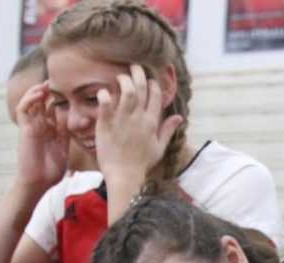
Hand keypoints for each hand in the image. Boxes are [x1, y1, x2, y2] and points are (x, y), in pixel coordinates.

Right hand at [14, 82, 68, 189]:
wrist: (39, 181)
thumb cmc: (51, 170)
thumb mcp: (63, 148)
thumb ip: (66, 134)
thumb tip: (75, 121)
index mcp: (52, 130)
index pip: (55, 110)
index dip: (61, 100)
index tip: (73, 91)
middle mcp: (41, 126)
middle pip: (43, 103)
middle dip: (49, 92)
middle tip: (58, 81)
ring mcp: (32, 127)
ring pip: (31, 103)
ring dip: (37, 92)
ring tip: (46, 84)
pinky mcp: (25, 129)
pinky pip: (24, 110)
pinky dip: (29, 100)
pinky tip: (39, 94)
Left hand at [95, 64, 182, 193]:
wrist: (125, 175)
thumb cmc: (142, 163)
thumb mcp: (159, 147)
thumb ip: (168, 129)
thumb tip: (179, 117)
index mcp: (151, 123)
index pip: (155, 96)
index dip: (153, 84)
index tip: (149, 80)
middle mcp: (138, 119)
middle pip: (140, 89)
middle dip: (138, 74)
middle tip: (133, 66)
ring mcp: (122, 121)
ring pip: (125, 92)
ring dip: (123, 80)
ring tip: (120, 76)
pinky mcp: (106, 125)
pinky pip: (105, 105)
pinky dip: (104, 95)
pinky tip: (103, 91)